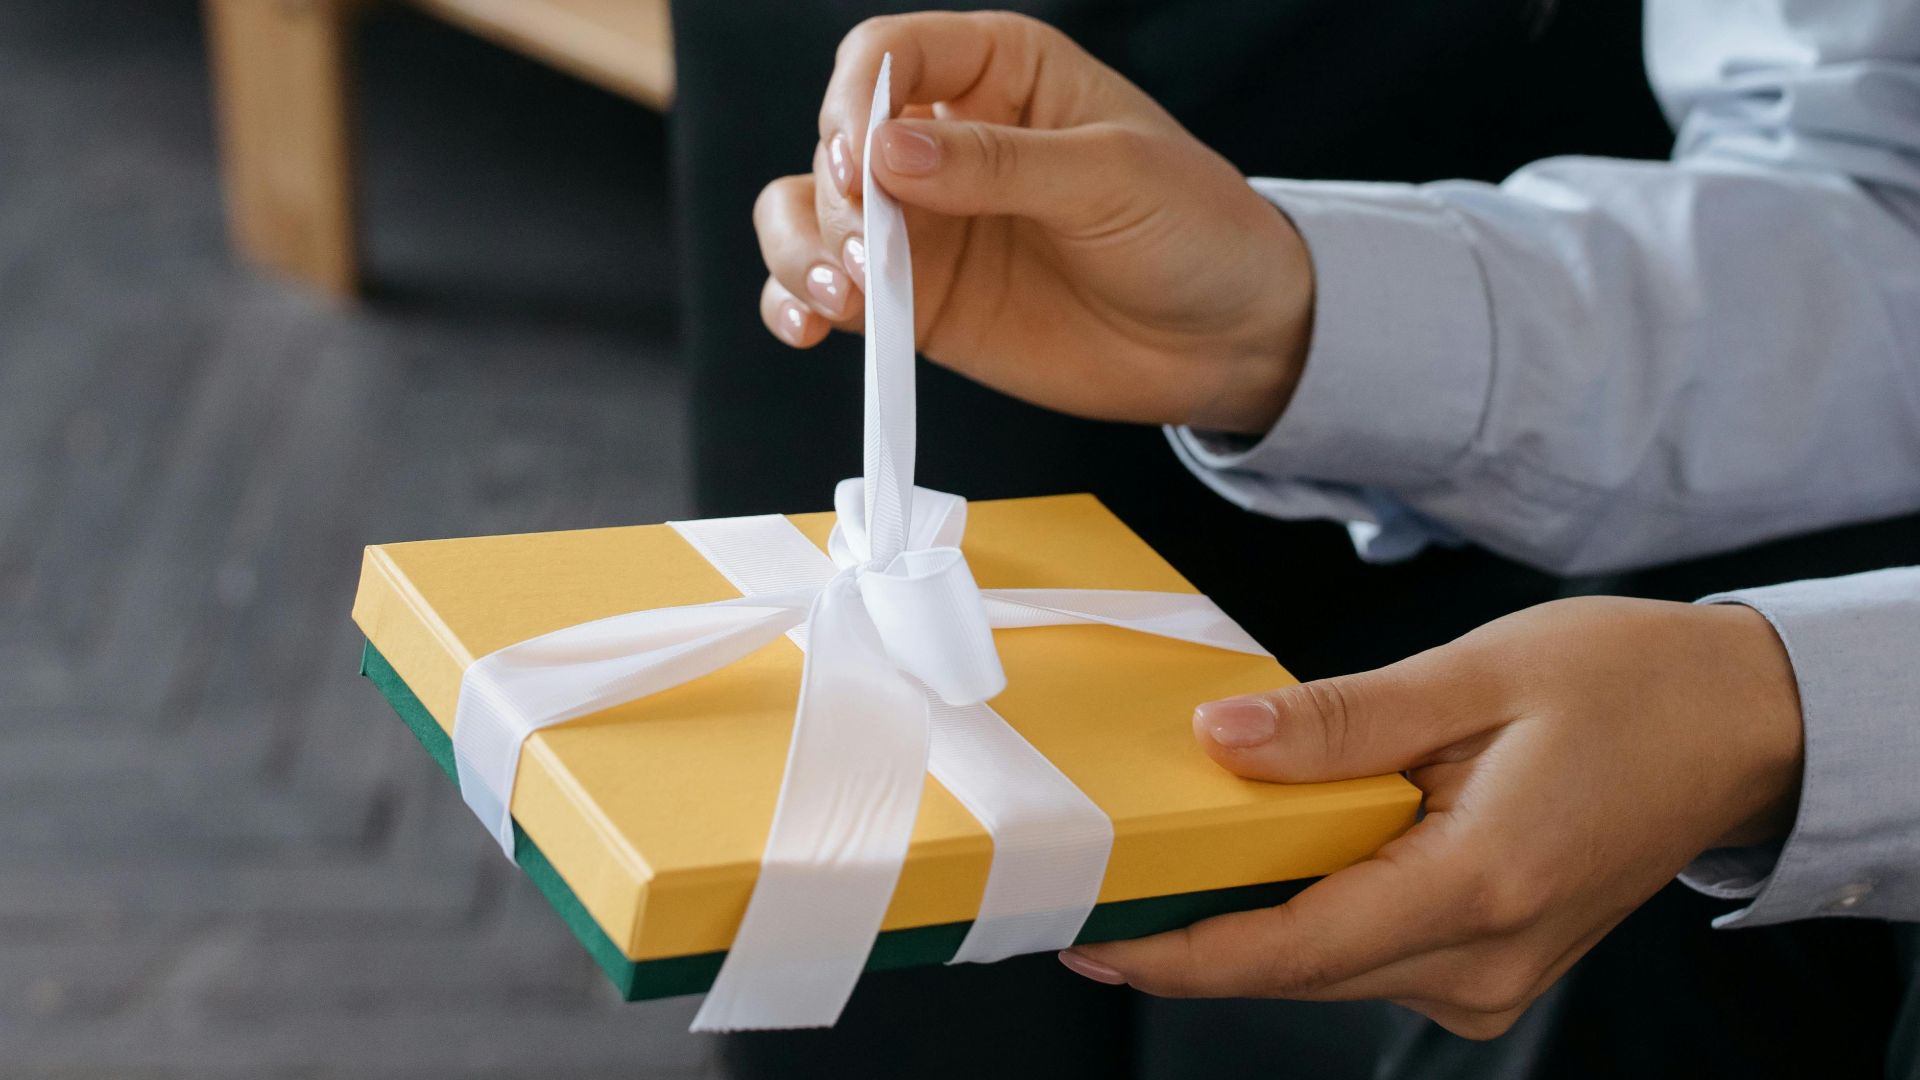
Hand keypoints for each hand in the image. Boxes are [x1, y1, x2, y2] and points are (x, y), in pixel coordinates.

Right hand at [752, 12, 1312, 433]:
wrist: (1227, 340)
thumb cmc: (1194, 231)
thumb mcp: (1110, 177)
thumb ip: (998, 163)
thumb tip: (889, 152)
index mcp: (999, 71)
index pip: (887, 55)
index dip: (857, 102)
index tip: (865, 161)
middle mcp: (946, 140)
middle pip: (836, 141)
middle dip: (835, 197)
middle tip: (870, 251)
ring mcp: (925, 225)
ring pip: (809, 213)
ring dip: (803, 250)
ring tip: (841, 297)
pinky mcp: (918, 300)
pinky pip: (827, 292)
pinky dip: (798, 305)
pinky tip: (810, 328)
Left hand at [1058, 596, 1804, 1038]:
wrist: (1736, 727)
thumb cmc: (1624, 685)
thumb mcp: (1471, 675)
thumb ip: (1338, 722)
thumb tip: (1217, 742)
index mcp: (1478, 886)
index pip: (1290, 950)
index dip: (1177, 955)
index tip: (1088, 936)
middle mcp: (1484, 962)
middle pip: (1296, 970)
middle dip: (1191, 936)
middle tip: (1096, 882)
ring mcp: (1493, 979)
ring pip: (1328, 967)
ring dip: (1248, 921)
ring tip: (1166, 859)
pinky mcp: (1492, 968)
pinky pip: (1369, 954)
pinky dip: (1309, 913)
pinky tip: (1272, 856)